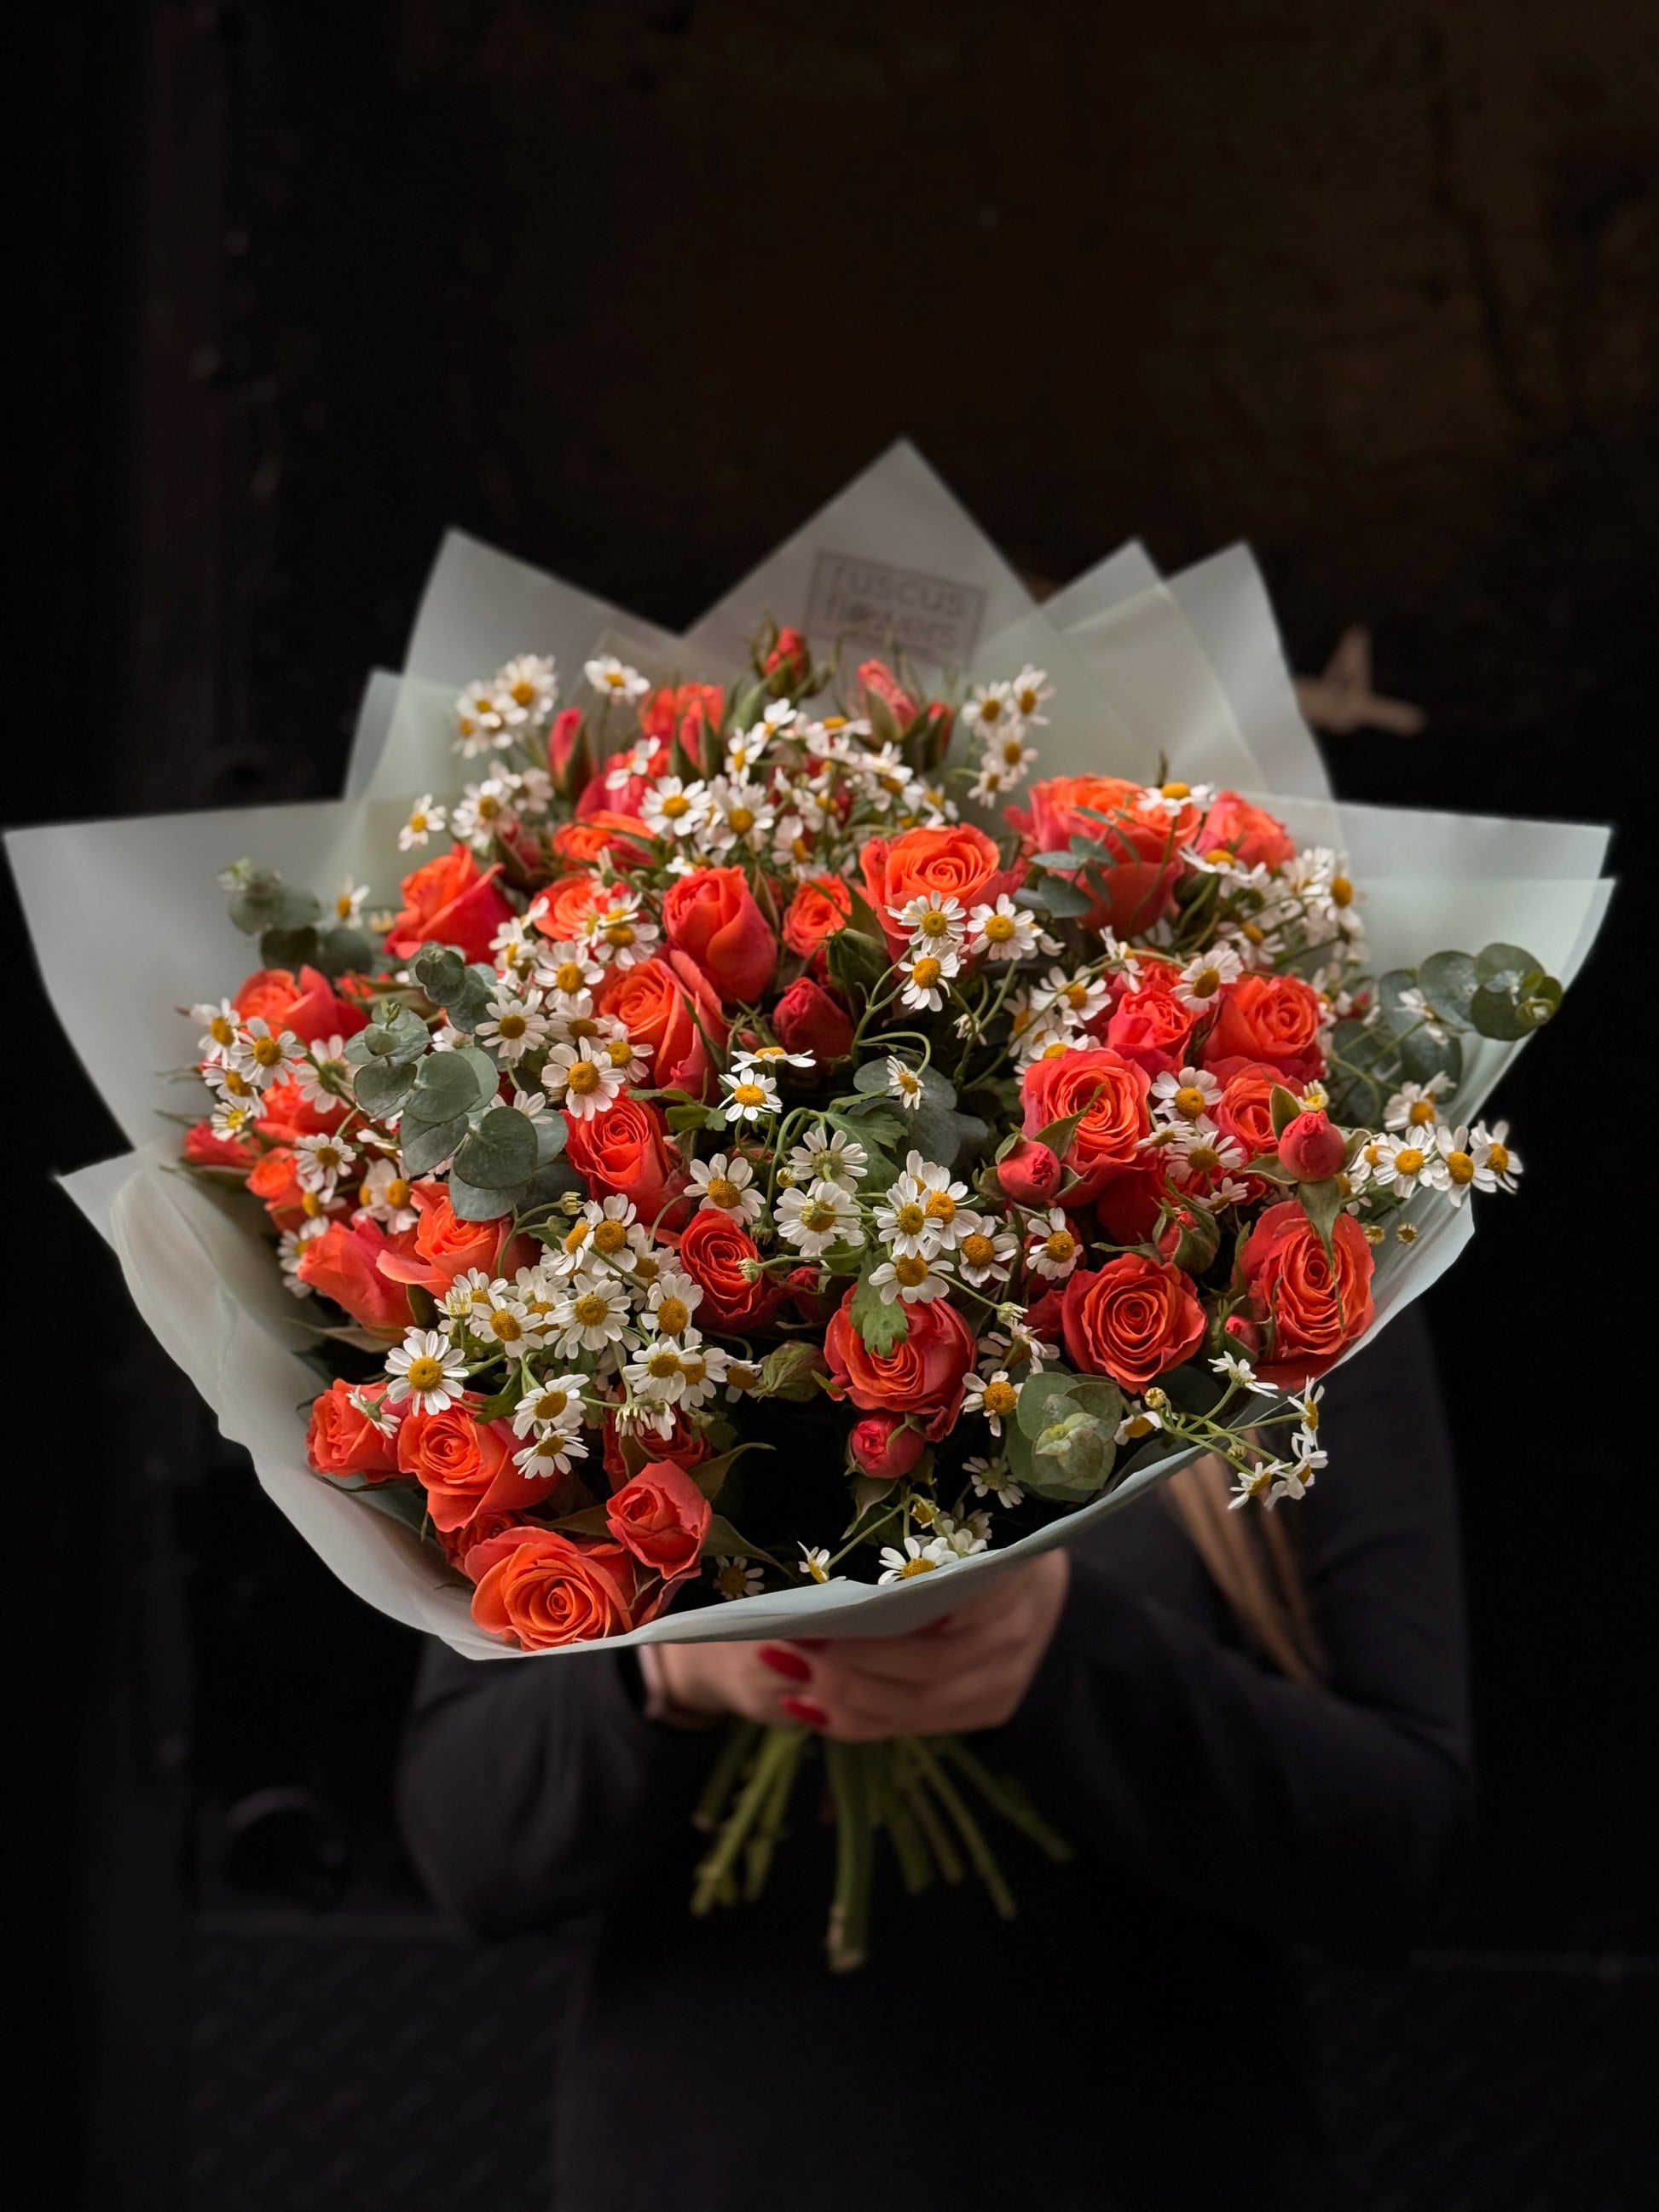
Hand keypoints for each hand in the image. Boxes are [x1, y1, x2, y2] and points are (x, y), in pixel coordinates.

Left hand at [650, 1550, 1069, 1741]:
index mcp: (1009, 1565)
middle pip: (928, 1663)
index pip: (944, 1601)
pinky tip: (812, 1708)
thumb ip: (915, 1525)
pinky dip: (861, 1722)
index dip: (878, 1613)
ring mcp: (1008, 1674)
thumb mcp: (957, 1516)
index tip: (816, 1607)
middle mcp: (1016, 1627)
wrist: (1035, 1578)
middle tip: (789, 1641)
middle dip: (851, 1659)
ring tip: (788, 1673)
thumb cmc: (975, 1536)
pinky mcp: (991, 1706)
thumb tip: (829, 1504)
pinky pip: (918, 1727)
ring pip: (919, 1704)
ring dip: (845, 1696)